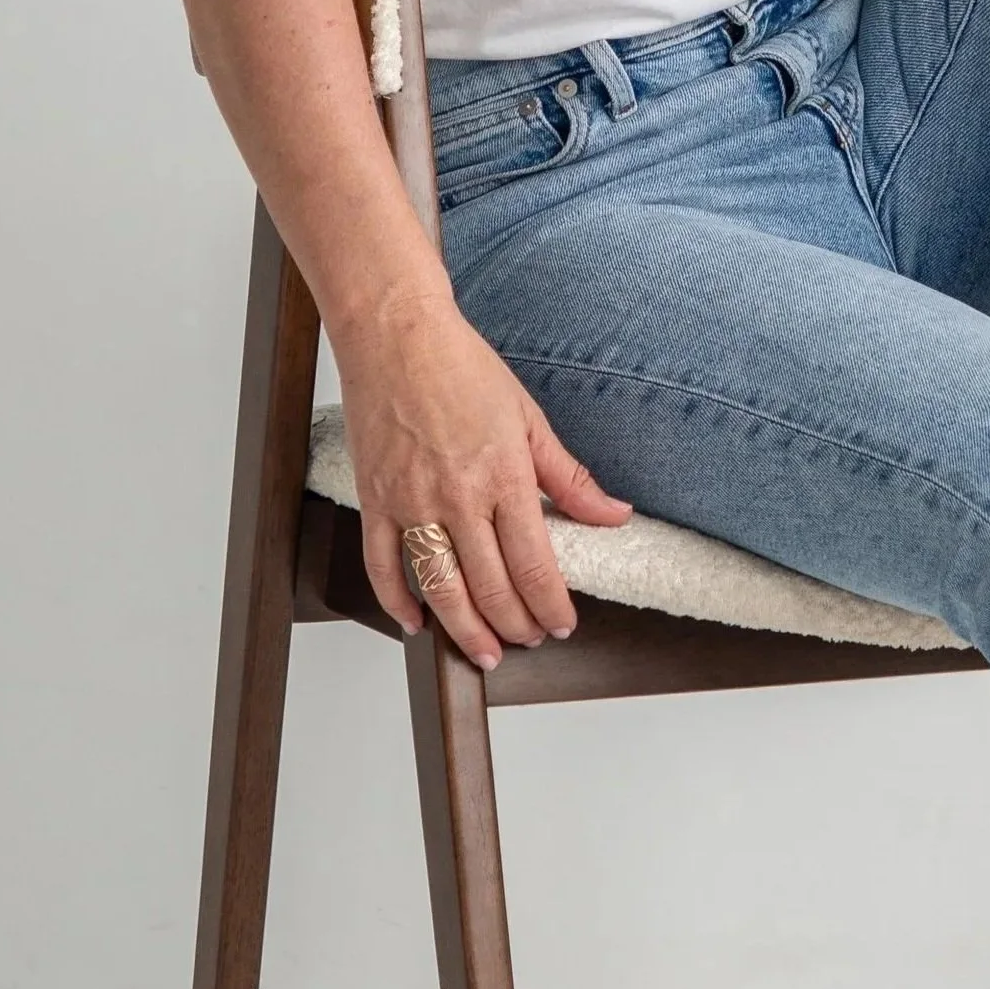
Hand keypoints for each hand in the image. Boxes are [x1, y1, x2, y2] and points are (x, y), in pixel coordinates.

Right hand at [330, 298, 631, 668]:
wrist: (397, 335)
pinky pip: (383, 567)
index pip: (534, 564)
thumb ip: (570, 476)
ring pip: (440, 589)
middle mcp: (458, 497)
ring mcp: (412, 502)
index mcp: (504, 475)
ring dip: (465, 630)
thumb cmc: (463, 368)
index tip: (562, 624)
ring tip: (485, 652)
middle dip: (515, 625)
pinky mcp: (375, 500)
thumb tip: (614, 514)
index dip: (551, 605)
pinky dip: (398, 604)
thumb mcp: (529, 417)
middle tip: (529, 639)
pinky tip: (418, 623)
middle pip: (490, 586)